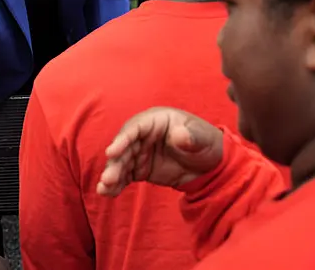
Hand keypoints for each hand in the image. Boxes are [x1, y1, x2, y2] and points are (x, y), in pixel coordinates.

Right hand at [97, 107, 222, 196]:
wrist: (211, 165)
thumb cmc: (206, 143)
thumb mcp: (203, 138)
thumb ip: (191, 136)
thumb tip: (179, 135)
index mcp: (155, 120)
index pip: (135, 128)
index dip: (122, 140)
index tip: (111, 152)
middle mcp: (143, 135)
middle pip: (124, 147)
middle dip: (115, 163)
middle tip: (108, 179)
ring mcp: (140, 152)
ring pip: (121, 163)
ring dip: (112, 175)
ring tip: (104, 189)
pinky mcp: (140, 169)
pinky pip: (125, 175)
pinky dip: (116, 184)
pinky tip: (107, 193)